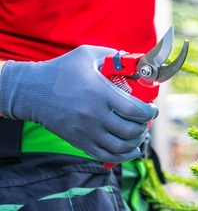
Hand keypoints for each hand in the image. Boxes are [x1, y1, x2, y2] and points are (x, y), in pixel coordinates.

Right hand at [0, 46, 158, 162]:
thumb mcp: (88, 55)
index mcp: (100, 93)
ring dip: (136, 142)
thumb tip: (136, 62)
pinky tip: (131, 150)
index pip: (135, 110)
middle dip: (145, 127)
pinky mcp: (79, 142)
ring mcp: (87, 132)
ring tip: (140, 134)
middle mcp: (95, 115)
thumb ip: (115, 57)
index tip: (153, 109)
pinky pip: (106, 156)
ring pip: (121, 147)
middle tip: (146, 120)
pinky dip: (123, 156)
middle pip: (131, 130)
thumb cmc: (61, 70)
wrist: (31, 91)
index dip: (150, 112)